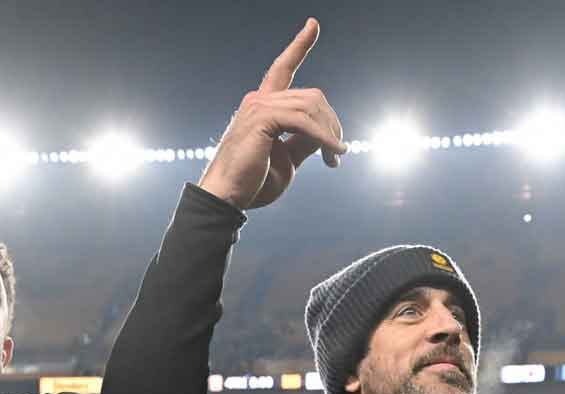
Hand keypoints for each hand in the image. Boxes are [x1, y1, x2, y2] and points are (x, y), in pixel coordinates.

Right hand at [198, 18, 347, 209]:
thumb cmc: (253, 184)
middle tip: (337, 155)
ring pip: (311, 106)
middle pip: (312, 96)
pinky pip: (303, 122)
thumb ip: (305, 142)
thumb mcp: (288, 160)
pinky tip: (333, 154)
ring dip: (330, 133)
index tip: (313, 24)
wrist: (227, 198)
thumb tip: (327, 135)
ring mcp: (258, 106)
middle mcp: (259, 99)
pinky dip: (323, 138)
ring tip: (335, 158)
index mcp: (262, 106)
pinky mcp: (261, 118)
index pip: (283, 68)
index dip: (299, 45)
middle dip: (332, 124)